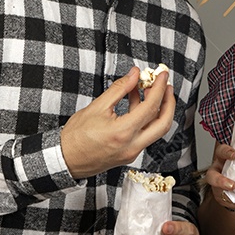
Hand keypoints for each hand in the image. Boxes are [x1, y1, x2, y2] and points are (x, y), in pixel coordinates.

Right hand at [60, 67, 174, 179]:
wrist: (66, 159)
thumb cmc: (76, 137)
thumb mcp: (97, 107)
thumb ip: (119, 89)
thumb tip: (133, 75)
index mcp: (123, 133)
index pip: (150, 107)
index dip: (159, 88)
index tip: (161, 76)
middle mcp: (132, 145)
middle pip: (163, 123)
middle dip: (168, 102)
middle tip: (166, 85)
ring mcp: (132, 152)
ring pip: (155, 129)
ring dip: (157, 109)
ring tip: (148, 90)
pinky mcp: (130, 154)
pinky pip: (145, 134)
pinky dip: (145, 118)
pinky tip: (136, 103)